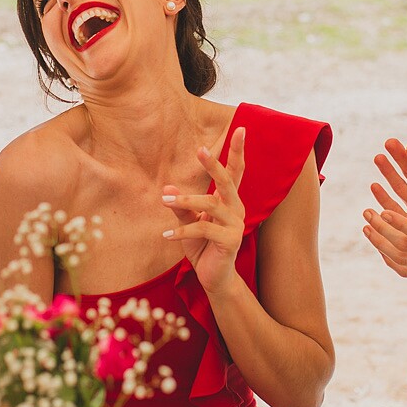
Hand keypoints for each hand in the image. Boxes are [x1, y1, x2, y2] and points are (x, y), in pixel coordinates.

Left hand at [164, 126, 247, 294]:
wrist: (215, 278)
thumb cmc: (203, 248)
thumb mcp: (189, 225)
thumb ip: (181, 207)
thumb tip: (166, 187)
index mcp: (229, 201)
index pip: (236, 172)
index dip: (238, 150)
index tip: (240, 128)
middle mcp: (236, 209)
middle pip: (227, 180)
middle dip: (213, 164)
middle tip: (200, 149)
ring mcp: (236, 225)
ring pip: (210, 204)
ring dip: (186, 199)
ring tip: (166, 200)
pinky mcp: (230, 241)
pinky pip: (203, 229)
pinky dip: (182, 231)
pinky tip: (166, 235)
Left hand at [361, 154, 406, 284]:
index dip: (400, 223)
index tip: (383, 210)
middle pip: (403, 247)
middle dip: (382, 230)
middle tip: (367, 212)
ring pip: (400, 260)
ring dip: (380, 243)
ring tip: (366, 226)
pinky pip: (405, 271)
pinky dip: (389, 259)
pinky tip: (379, 247)